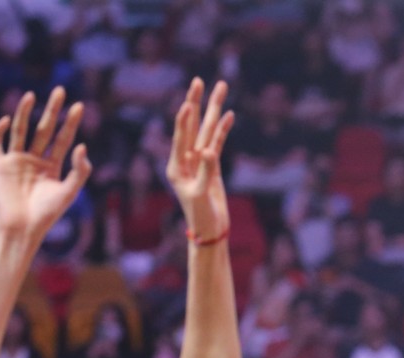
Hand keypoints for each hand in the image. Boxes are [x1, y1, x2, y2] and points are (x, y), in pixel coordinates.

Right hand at [0, 89, 90, 239]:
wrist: (23, 227)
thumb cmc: (48, 213)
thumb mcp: (69, 191)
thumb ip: (79, 170)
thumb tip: (82, 145)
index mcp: (52, 165)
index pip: (63, 138)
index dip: (71, 122)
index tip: (79, 106)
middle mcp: (35, 159)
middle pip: (44, 129)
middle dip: (52, 110)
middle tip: (59, 91)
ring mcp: (16, 160)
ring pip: (21, 130)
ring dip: (24, 113)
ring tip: (31, 95)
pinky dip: (0, 130)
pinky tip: (8, 120)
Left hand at [167, 79, 235, 237]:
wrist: (210, 230)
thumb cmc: (200, 215)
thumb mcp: (199, 195)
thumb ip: (204, 171)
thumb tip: (208, 150)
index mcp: (175, 166)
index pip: (180, 137)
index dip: (184, 120)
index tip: (188, 103)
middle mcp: (185, 158)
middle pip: (192, 125)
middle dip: (197, 103)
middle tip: (199, 81)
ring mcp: (199, 160)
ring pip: (207, 130)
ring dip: (213, 110)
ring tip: (220, 87)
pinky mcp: (212, 165)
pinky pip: (218, 142)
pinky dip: (223, 129)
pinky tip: (228, 114)